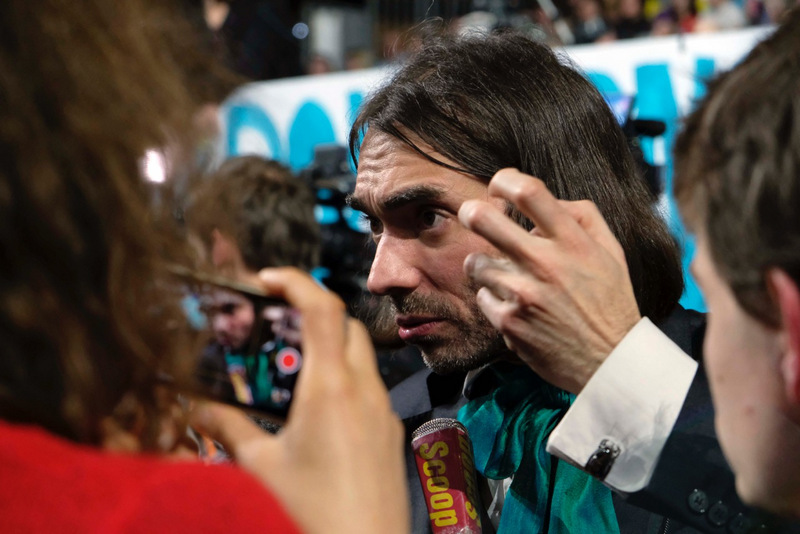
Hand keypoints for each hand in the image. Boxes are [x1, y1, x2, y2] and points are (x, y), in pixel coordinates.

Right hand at [191, 267, 407, 533]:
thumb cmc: (313, 511)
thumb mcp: (261, 468)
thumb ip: (228, 430)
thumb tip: (196, 408)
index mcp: (329, 386)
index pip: (323, 308)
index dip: (296, 281)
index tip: (267, 279)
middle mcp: (363, 389)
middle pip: (345, 324)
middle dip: (312, 312)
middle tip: (276, 323)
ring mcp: (383, 409)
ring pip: (361, 355)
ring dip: (329, 347)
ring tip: (292, 369)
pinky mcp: (391, 430)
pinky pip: (370, 386)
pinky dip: (345, 378)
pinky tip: (320, 410)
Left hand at [458, 169, 640, 393]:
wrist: (610, 362)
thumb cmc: (610, 303)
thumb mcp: (611, 252)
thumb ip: (583, 217)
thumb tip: (548, 200)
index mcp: (572, 242)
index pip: (529, 191)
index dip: (504, 179)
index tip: (498, 185)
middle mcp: (545, 263)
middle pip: (483, 219)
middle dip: (471, 212)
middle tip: (472, 215)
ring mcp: (523, 294)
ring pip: (476, 262)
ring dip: (485, 265)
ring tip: (506, 275)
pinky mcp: (508, 322)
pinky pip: (482, 296)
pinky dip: (493, 299)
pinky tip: (514, 306)